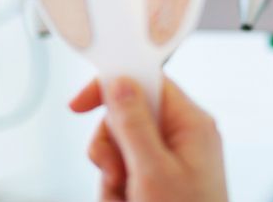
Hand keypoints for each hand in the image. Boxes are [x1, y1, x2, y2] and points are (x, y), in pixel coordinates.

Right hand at [70, 76, 228, 201]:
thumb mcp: (153, 172)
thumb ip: (134, 125)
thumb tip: (119, 83)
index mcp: (190, 124)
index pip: (147, 81)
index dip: (113, 85)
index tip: (81, 104)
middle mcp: (182, 138)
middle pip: (126, 118)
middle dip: (111, 148)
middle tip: (118, 174)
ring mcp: (171, 161)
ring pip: (119, 150)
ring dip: (112, 177)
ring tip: (128, 199)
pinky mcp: (158, 182)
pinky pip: (123, 174)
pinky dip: (118, 193)